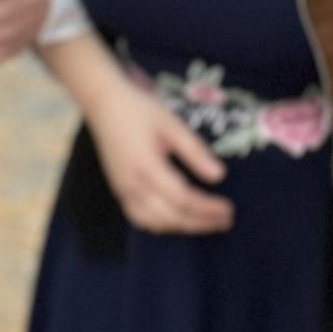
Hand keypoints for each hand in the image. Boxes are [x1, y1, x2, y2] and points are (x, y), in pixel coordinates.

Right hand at [89, 79, 232, 235]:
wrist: (103, 104)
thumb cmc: (139, 110)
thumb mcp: (171, 124)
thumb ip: (194, 151)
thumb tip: (219, 176)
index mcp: (147, 167)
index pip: (183, 198)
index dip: (207, 208)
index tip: (229, 209)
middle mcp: (132, 185)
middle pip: (171, 216)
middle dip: (201, 222)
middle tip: (226, 221)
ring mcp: (122, 191)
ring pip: (154, 222)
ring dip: (183, 227)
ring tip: (208, 223)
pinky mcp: (119, 191)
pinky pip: (140, 218)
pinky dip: (162, 225)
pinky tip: (178, 221)